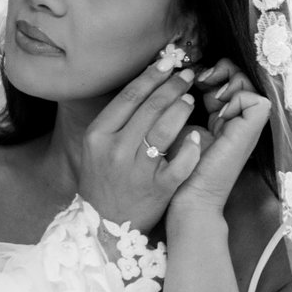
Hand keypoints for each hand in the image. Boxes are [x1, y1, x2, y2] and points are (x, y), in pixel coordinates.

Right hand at [79, 56, 202, 233]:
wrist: (104, 227)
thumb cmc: (102, 182)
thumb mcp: (96, 148)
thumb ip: (115, 121)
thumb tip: (143, 86)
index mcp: (98, 136)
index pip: (129, 96)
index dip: (151, 76)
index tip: (167, 64)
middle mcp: (116, 150)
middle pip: (150, 108)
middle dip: (173, 86)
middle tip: (187, 76)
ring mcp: (137, 170)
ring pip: (166, 129)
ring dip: (182, 109)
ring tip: (189, 99)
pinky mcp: (158, 188)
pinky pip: (180, 161)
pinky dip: (190, 147)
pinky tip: (195, 135)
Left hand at [174, 59, 271, 214]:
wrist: (190, 199)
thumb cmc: (178, 168)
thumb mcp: (178, 129)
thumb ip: (180, 108)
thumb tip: (174, 81)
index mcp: (222, 118)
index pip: (227, 81)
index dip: (212, 72)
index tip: (191, 77)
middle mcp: (237, 120)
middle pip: (241, 77)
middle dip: (222, 69)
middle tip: (200, 77)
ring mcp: (246, 127)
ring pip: (250, 84)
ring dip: (228, 79)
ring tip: (207, 90)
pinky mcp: (250, 133)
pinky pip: (256, 100)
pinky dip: (237, 97)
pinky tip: (217, 107)